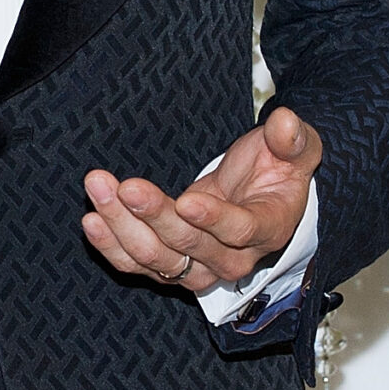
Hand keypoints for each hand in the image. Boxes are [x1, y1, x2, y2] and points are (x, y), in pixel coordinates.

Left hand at [81, 108, 324, 291]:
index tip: (186, 201)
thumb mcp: (296, 151)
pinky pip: (137, 264)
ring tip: (99, 189)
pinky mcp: (170, 266)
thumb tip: (284, 121)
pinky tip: (92, 221)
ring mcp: (199, 267)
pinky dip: (112, 246)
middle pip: (189, 244)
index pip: (240, 231)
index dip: (214, 219)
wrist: (260, 202)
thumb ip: (294, 140)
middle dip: (153, 215)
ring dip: (122, 226)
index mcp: (268, 229)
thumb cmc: (277, 171)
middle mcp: (233, 258)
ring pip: (157, 257)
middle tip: (124, 185)